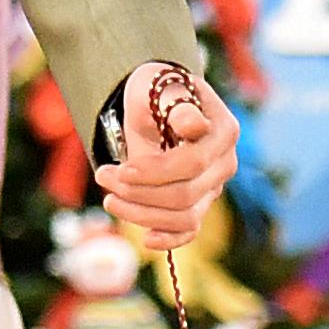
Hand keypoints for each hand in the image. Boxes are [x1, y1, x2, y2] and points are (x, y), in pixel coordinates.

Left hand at [98, 64, 237, 251]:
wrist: (157, 104)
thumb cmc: (157, 92)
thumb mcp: (160, 88)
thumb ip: (177, 106)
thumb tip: (193, 126)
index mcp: (223, 131)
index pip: (192, 163)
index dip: (155, 172)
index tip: (121, 169)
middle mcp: (225, 162)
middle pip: (185, 195)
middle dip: (138, 192)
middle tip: (103, 176)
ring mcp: (213, 186)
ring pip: (184, 217)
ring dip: (141, 214)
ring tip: (109, 198)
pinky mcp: (199, 203)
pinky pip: (189, 230)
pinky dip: (169, 240)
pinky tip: (146, 239)